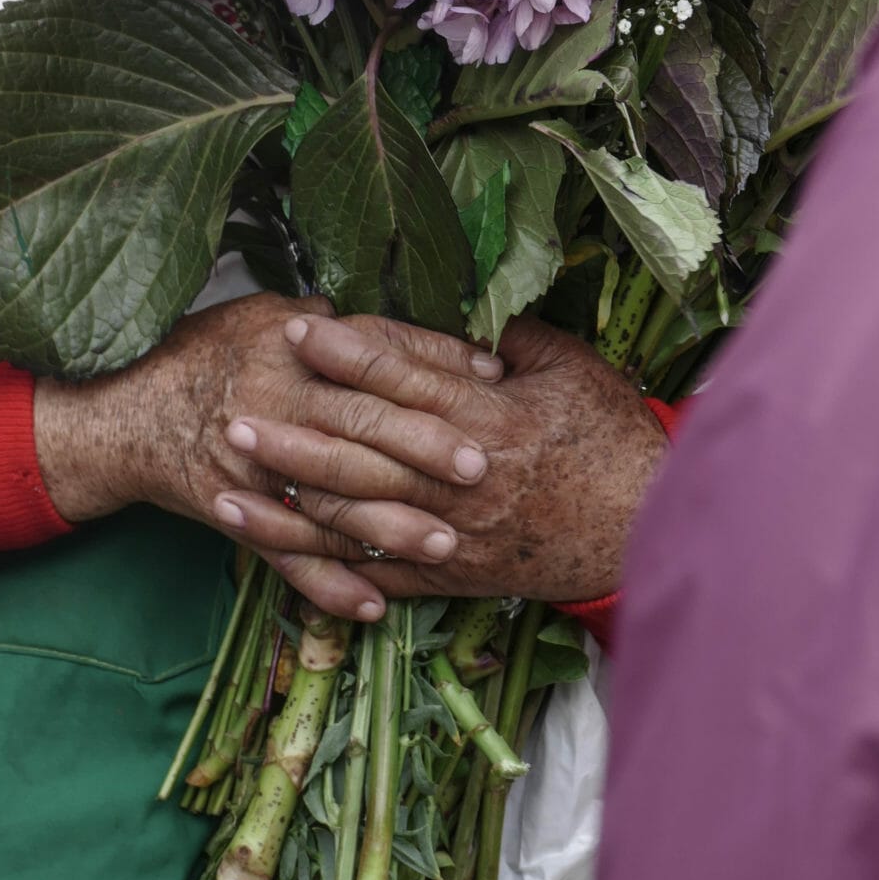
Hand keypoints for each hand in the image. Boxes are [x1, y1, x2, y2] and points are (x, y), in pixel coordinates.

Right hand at [33, 294, 462, 619]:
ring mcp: (254, 469)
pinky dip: (328, 586)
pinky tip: (373, 606)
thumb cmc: (201, 352)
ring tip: (446, 541)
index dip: (435, 364)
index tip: (492, 378)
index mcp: (288, 347)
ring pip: (331, 501)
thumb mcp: (260, 313)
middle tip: (482, 467)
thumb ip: (326, 322)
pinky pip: (287, 559)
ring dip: (389, 526)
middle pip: (361, 427)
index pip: (374, 353)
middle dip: (425, 449)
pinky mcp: (238, 516)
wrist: (123, 411)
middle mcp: (273, 404)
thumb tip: (395, 330)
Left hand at [212, 312, 666, 602]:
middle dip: (297, 433)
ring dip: (291, 500)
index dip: (349, 353)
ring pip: (358, 517)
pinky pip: (378, 572)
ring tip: (230, 481)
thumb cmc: (613, 440)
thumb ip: (511, 337)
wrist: (648, 531)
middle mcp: (462, 478)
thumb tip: (458, 306)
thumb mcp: (572, 369)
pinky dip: (324, 566)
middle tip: (235, 413)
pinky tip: (278, 548)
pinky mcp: (451, 573)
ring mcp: (453, 532)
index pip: (405, 379)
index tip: (298, 328)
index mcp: (491, 417)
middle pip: (366, 452)